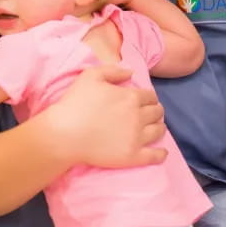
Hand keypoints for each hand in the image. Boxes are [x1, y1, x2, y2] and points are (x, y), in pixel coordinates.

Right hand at [44, 64, 166, 169]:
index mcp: (131, 97)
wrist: (64, 135)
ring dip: (159, 128)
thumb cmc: (74, 104)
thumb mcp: (91, 76)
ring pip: (159, 131)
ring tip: (155, 129)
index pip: (150, 96)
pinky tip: (162, 153)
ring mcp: (137, 137)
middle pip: (157, 112)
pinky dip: (161, 154)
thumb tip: (130, 73)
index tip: (145, 102)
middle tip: (150, 115)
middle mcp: (139, 116)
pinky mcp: (133, 156)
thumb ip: (113, 70)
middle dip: (155, 111)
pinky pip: (155, 155)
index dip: (148, 98)